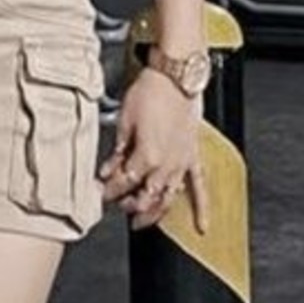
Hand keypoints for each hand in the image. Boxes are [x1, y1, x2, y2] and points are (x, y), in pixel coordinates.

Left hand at [98, 67, 208, 233]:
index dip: (111, 191)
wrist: (176, 77)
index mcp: (147, 156)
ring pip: (168, 198)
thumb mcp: (125, 121)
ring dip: (154, 213)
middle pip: (145, 197)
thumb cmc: (151, 92)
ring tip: (142, 222)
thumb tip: (107, 170)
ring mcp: (182, 163)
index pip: (124, 183)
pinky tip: (201, 225)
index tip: (102, 193)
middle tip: (119, 208)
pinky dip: (201, 207)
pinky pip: (199, 186)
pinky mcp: (193, 156)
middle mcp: (166, 164)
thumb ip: (118, 152)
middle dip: (129, 205)